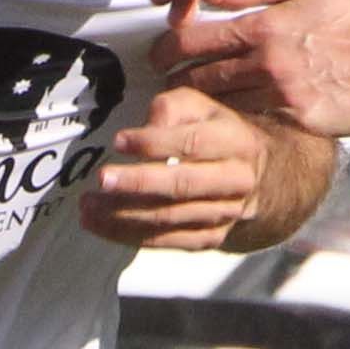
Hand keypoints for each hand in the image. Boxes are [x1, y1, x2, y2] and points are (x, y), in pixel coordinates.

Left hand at [77, 82, 278, 250]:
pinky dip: (130, 235)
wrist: (261, 176)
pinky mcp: (210, 239)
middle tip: (102, 179)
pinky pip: (167, 241)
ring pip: (170, 218)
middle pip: (182, 185)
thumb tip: (146, 128)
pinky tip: (100, 225)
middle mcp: (235, 181)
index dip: (154, 143)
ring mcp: (224, 214)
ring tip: (88, 206)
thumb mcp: (201, 107)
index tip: (119, 141)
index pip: (193, 144)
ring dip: (124, 214)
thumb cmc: (216, 133)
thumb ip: (172, 108)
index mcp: (235, 142)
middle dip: (138, 183)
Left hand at [162, 0, 349, 138]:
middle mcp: (267, 63)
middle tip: (165, 84)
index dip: (164, 49)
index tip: (156, 55)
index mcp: (264, 25)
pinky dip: (236, 123)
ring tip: (190, 106)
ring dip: (202, 107)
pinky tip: (229, 122)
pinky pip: (254, 124)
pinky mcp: (300, 123)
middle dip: (175, 81)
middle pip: (198, 78)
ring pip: (221, 106)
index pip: (192, 40)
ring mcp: (282, 97)